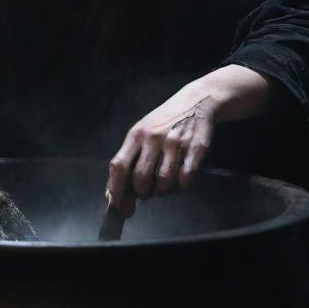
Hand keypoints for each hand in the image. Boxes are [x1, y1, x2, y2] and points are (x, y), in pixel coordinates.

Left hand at [106, 80, 215, 215]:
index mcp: (136, 135)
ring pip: (163, 181)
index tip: (116, 206)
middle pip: (141, 178)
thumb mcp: (141, 134)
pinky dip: (182, 185)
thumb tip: (113, 193)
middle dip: (142, 193)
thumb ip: (127, 160)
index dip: (115, 189)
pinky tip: (181, 179)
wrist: (196, 101)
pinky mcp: (195, 148)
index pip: (119, 166)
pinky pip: (186, 177)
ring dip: (162, 191)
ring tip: (163, 186)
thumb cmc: (162, 123)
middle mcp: (154, 138)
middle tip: (146, 193)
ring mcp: (175, 143)